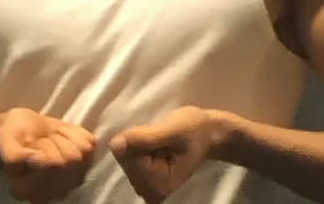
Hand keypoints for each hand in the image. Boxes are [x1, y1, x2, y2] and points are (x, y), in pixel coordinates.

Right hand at [0, 107, 96, 203]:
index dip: (42, 146)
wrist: (25, 128)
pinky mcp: (85, 166)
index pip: (52, 165)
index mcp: (28, 190)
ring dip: (64, 136)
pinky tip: (61, 136)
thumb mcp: (5, 140)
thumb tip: (35, 160)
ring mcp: (71, 181)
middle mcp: (52, 193)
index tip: (31, 142)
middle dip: (53, 140)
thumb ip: (14, 155)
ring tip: (50, 137)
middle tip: (41, 139)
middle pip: (70, 159)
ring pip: (81, 152)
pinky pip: (90, 144)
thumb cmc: (13, 134)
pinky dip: (76, 133)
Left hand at [110, 106, 224, 203]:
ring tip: (160, 142)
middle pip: (124, 160)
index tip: (160, 135)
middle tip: (161, 138)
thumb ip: (144, 137)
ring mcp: (149, 190)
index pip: (127, 157)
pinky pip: (129, 160)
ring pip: (125, 158)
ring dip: (137, 144)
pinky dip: (137, 148)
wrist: (208, 134)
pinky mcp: (147, 183)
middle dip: (137, 143)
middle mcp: (151, 195)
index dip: (138, 139)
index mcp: (159, 187)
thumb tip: (115, 144)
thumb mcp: (172, 129)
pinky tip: (155, 147)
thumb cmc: (194, 129)